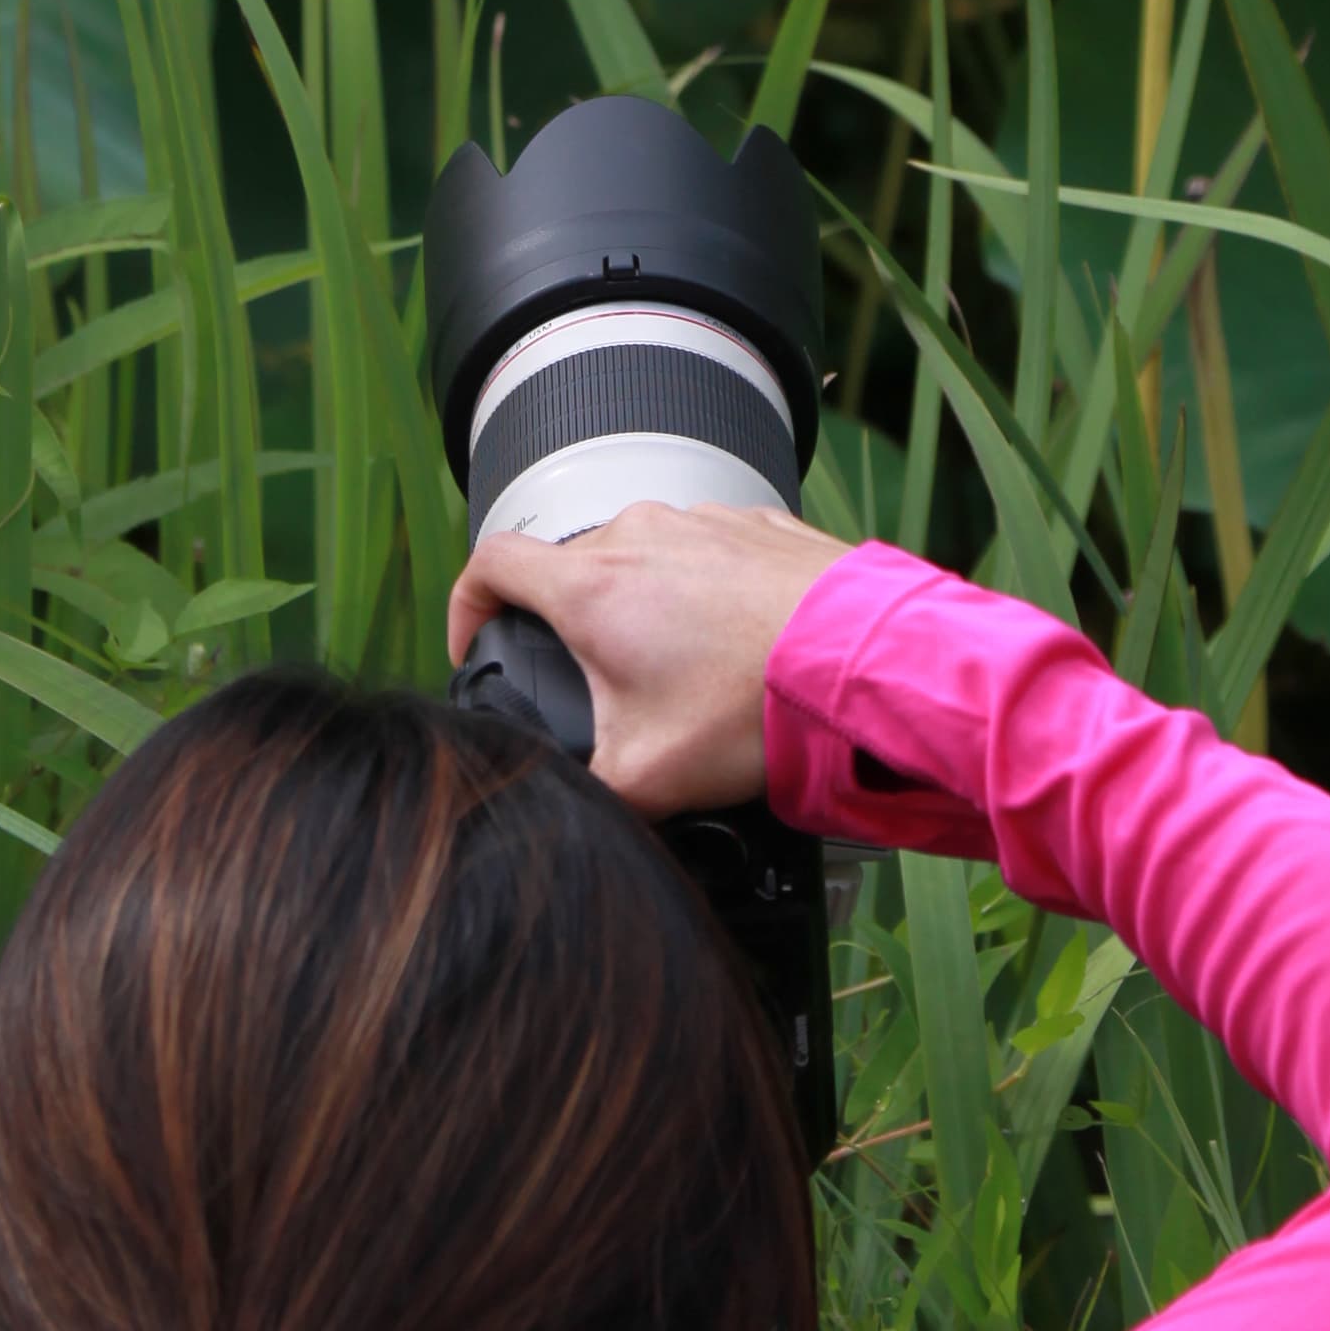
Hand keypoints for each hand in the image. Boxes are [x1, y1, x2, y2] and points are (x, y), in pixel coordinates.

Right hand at [446, 499, 846, 817]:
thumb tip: (575, 809)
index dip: (467, 605)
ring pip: (644, 557)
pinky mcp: (758, 525)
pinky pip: (708, 552)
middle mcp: (640, 536)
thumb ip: (591, 791)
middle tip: (602, 684)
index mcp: (592, 586)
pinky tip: (736, 644)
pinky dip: (705, 591)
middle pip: (571, 567)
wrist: (862, 663)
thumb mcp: (650, 776)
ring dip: (644, 605)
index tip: (480, 641)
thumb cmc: (760, 705)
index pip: (490, 563)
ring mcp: (703, 521)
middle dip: (572, 623)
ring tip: (682, 669)